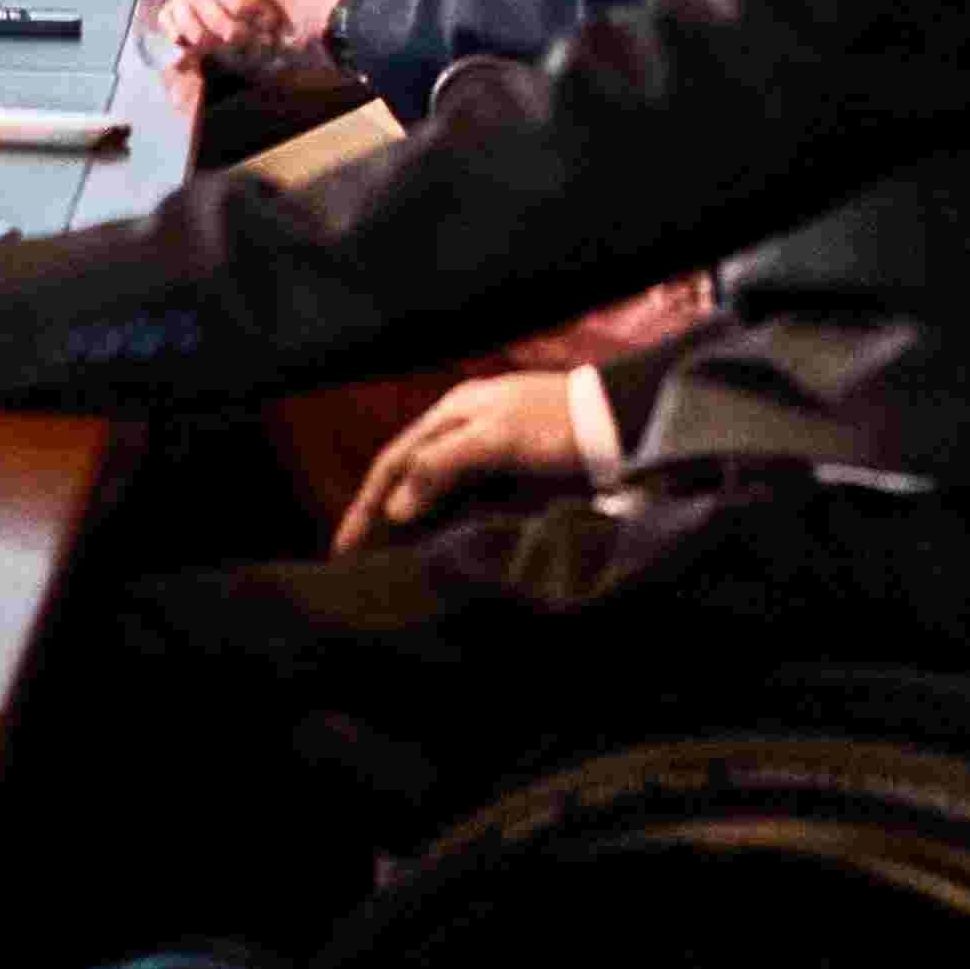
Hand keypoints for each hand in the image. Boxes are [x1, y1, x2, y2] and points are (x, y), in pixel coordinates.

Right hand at [333, 370, 606, 547]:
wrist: (624, 420)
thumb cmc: (557, 427)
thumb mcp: (494, 440)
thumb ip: (440, 467)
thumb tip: (394, 508)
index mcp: (451, 412)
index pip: (392, 462)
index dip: (365, 505)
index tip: (344, 547)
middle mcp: (463, 426)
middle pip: (408, 474)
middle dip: (380, 514)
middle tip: (360, 556)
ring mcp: (490, 446)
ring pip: (435, 486)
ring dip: (412, 519)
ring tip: (395, 555)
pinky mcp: (516, 468)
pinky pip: (466, 496)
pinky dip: (446, 518)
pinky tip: (442, 538)